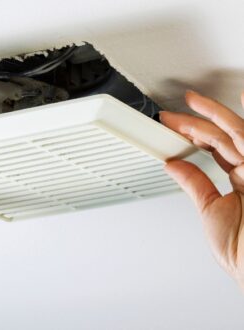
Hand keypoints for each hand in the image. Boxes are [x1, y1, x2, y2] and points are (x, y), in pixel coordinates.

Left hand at [160, 90, 243, 288]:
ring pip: (236, 132)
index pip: (217, 148)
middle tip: (171, 115)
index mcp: (243, 180)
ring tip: (189, 103)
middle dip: (196, 122)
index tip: (174, 127)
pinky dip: (234, 122)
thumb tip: (173, 165)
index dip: (195, 134)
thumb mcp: (211, 210)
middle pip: (223, 136)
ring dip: (211, 115)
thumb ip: (195, 183)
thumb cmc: (243, 252)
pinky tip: (230, 101)